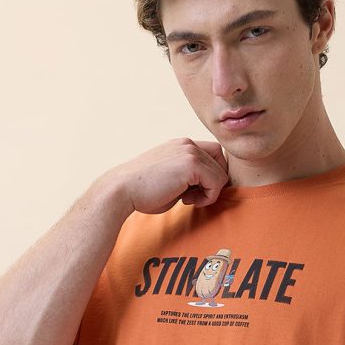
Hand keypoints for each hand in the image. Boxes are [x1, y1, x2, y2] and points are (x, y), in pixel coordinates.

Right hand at [109, 137, 229, 214]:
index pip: (213, 154)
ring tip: (188, 200)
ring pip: (221, 173)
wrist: (122, 190)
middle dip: (213, 181)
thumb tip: (209, 187)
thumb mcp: (170, 179)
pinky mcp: (191, 164)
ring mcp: (190, 151)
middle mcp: (187, 144)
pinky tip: (187, 201)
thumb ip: (189, 178)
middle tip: (193, 196)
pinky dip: (208, 197)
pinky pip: (217, 183)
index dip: (209, 174)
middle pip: (221, 161)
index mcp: (181, 145)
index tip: (192, 191)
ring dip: (210, 192)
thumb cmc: (142, 192)